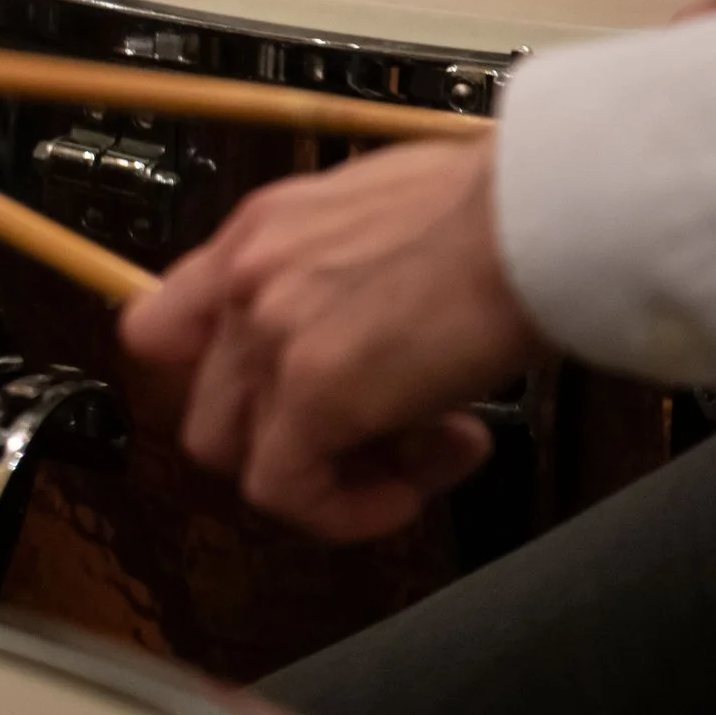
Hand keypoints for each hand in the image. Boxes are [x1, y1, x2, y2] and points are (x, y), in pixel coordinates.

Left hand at [121, 138, 548, 543]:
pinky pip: (288, 492)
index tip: (285, 396)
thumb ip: (356, 264)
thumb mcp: (396, 212)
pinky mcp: (313, 394)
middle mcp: (247, 277)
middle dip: (295, 438)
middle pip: (210, 407)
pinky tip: (421, 484)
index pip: (165, 322)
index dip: (216, 379)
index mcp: (262, 229)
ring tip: (428, 447)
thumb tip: (385, 311)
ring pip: (241, 457)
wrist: (550, 210)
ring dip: (329, 474)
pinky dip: (347, 511)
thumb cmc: (511, 203)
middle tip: (388, 430)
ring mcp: (270, 336)